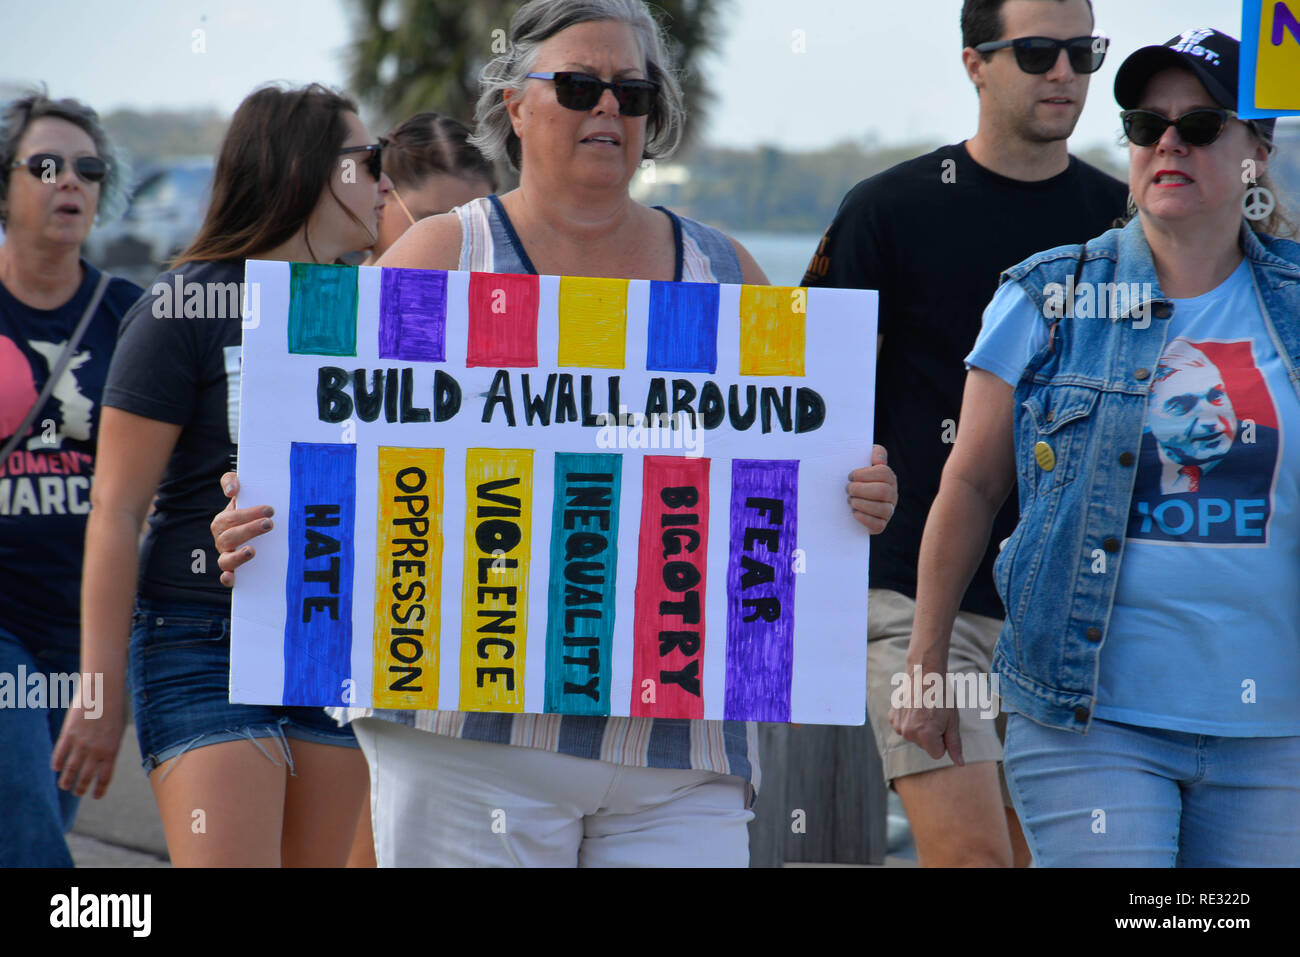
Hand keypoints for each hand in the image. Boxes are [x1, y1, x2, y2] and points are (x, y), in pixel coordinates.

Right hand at [51, 690, 126, 798]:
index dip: (99, 790)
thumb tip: (101, 762)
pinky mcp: (68, 734)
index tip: (96, 796)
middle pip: (85, 777)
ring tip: (64, 786)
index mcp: (112, 750)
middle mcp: (96, 750)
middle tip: (77, 793)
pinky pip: (59, 754)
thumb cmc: (114, 709)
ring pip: (70, 770)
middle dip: (80, 788)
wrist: (103, 690)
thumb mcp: (117, 731)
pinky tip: (56, 769)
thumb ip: (109, 747)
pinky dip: (57, 764)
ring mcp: (81, 743)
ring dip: (66, 781)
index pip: (104, 778)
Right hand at [211, 471, 273, 586]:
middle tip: (269, 524)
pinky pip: (227, 577)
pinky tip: (231, 578)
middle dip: (249, 530)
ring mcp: (227, 556)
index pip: (231, 518)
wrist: (259, 527)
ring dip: (238, 556)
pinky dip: (227, 578)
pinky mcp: (235, 571)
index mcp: (223, 522)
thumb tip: (231, 491)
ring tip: (252, 550)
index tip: (269, 510)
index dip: (248, 514)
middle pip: (230, 537)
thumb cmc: (248, 507)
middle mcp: (222, 540)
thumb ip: (231, 481)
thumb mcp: (241, 491)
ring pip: (225, 559)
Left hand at [846, 444, 897, 532]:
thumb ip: (875, 453)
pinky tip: (854, 513)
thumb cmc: (857, 477)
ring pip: (882, 509)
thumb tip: (877, 459)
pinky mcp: (881, 525)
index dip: (864, 474)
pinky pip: (878, 525)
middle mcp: (892, 494)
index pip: (883, 473)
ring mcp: (889, 510)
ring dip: (862, 504)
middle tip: (848, 489)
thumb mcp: (865, 460)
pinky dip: (865, 519)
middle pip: (883, 491)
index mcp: (889, 477)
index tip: (850, 476)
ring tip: (850, 501)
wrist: (850, 498)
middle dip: (861, 490)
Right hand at [890, 695, 963, 765]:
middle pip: (925, 746)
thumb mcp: (953, 721)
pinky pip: (904, 728)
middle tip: (934, 715)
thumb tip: (960, 764)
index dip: (944, 740)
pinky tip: (914, 707)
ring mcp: (898, 725)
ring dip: (920, 728)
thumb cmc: (942, 696)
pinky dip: (909, 721)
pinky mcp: (892, 717)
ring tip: (924, 710)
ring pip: (914, 737)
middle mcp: (908, 733)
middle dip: (931, 735)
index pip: (938, 753)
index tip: (943, 723)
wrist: (924, 674)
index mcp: (925, 736)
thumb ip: (955, 745)